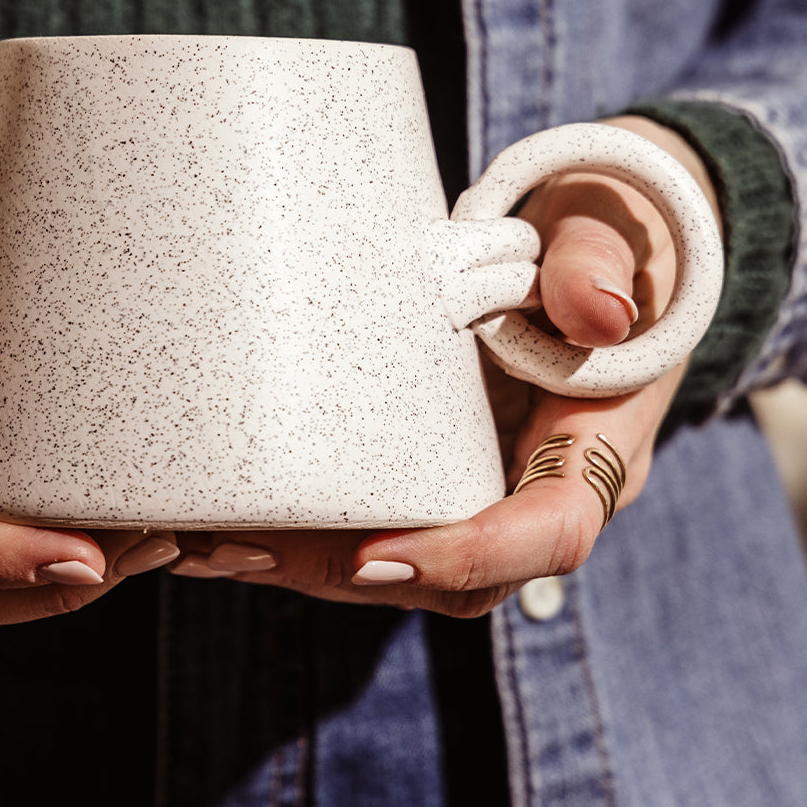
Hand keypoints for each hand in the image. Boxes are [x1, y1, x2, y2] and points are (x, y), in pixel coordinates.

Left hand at [168, 117, 720, 615]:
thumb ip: (598, 262)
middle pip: (456, 576)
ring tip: (196, 542)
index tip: (376, 557)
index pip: (551, 532)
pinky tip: (212, 516)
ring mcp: (486, 485)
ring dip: (301, 563)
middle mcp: (539, 485)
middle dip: (343, 571)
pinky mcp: (434, 467)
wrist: (596, 242)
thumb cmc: (605, 234)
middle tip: (236, 547)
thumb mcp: (610, 230)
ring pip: (404, 563)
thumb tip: (594, 311)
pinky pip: (376, 520)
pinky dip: (301, 526)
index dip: (468, 557)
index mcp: (597, 443)